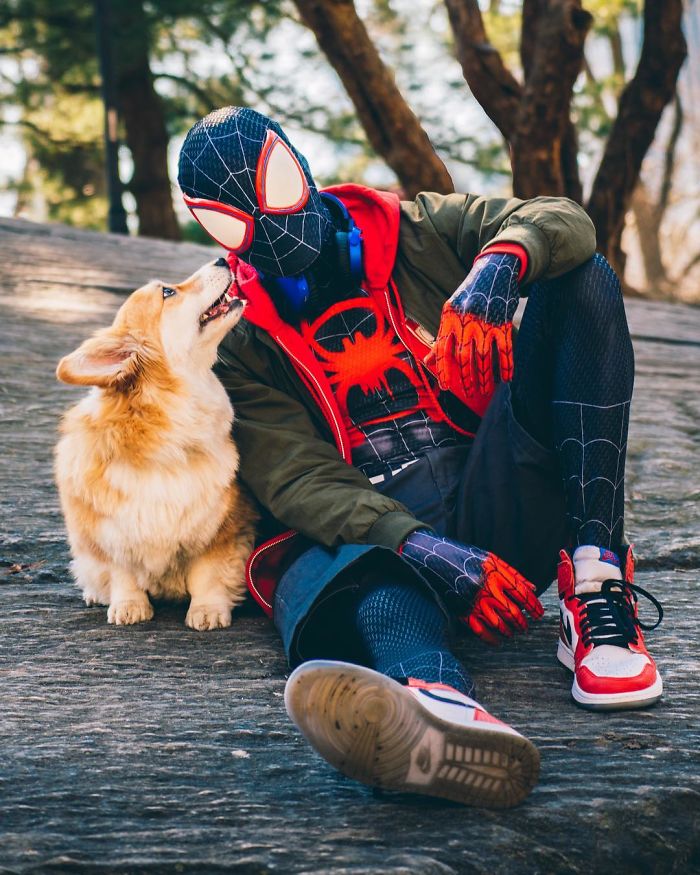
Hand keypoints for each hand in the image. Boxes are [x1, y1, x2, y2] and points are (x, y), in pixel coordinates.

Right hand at [400, 529, 542, 644]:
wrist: (436, 560)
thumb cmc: (467, 558)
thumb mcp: (491, 560)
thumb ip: (513, 573)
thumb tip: (533, 587)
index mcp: (496, 575)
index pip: (522, 595)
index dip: (534, 607)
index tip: (539, 614)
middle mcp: (487, 590)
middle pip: (513, 612)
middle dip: (523, 623)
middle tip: (526, 627)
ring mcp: (475, 602)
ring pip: (499, 624)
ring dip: (510, 632)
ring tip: (514, 633)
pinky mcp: (463, 612)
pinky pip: (481, 632)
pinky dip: (492, 639)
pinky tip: (498, 640)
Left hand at [431, 252, 520, 400]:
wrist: (494, 268)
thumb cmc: (468, 294)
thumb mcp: (450, 310)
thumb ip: (441, 336)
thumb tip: (428, 360)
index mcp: (450, 318)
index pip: (443, 349)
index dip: (443, 370)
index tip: (446, 387)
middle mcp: (466, 321)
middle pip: (464, 357)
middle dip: (467, 379)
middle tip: (470, 393)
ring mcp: (486, 322)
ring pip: (485, 357)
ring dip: (486, 377)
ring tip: (485, 390)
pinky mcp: (504, 322)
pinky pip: (505, 349)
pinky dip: (507, 365)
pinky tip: (507, 378)